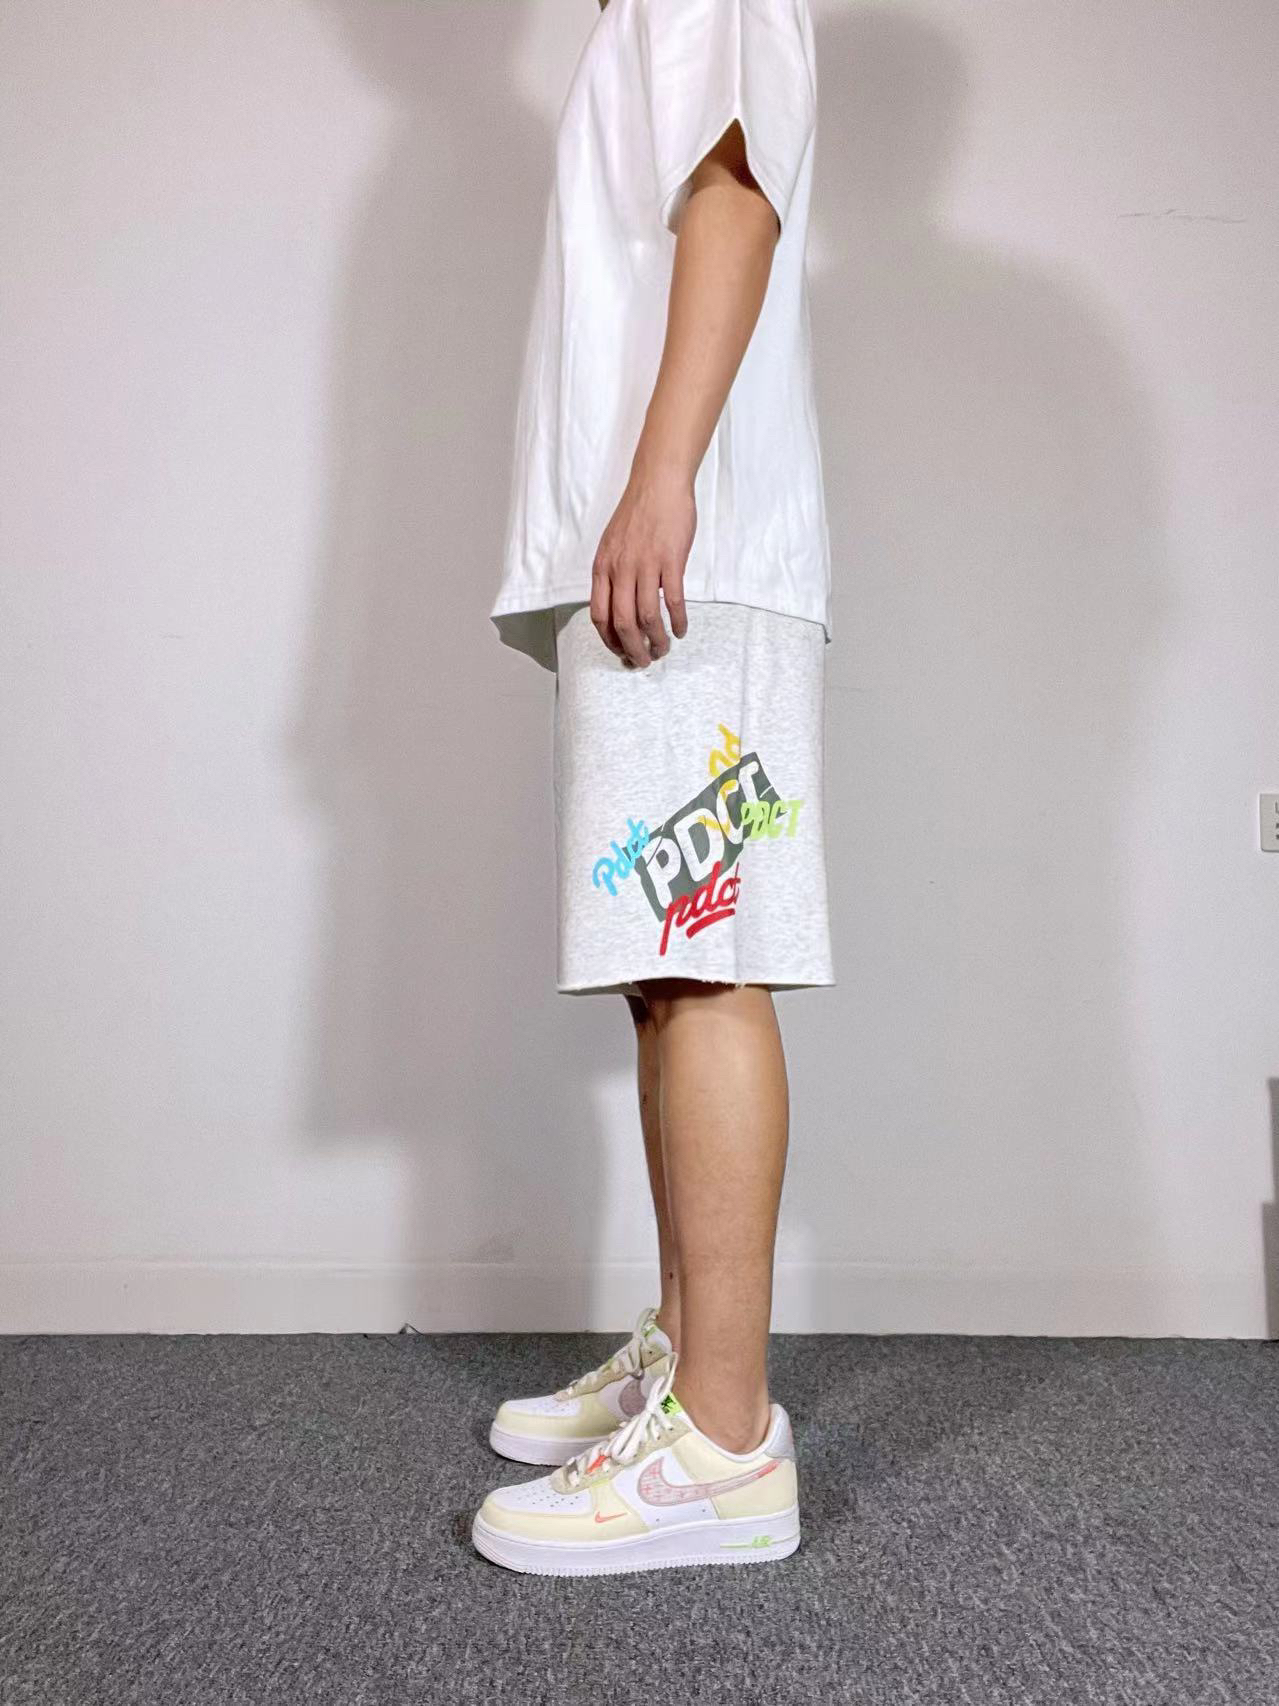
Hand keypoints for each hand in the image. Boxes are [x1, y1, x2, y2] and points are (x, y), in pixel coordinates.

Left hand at [590, 464, 693, 665]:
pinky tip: (681, 629)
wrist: (658, 483)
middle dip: (633, 649)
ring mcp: (646, 565)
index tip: (620, 651)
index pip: (599, 615)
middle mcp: (621, 569)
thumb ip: (613, 574)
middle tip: (644, 661)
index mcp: (603, 567)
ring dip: (657, 640)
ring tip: (664, 649)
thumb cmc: (638, 513)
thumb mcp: (612, 545)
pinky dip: (678, 621)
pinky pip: (674, 601)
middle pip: (623, 623)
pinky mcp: (671, 560)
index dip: (609, 640)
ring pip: (648, 617)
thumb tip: (619, 606)